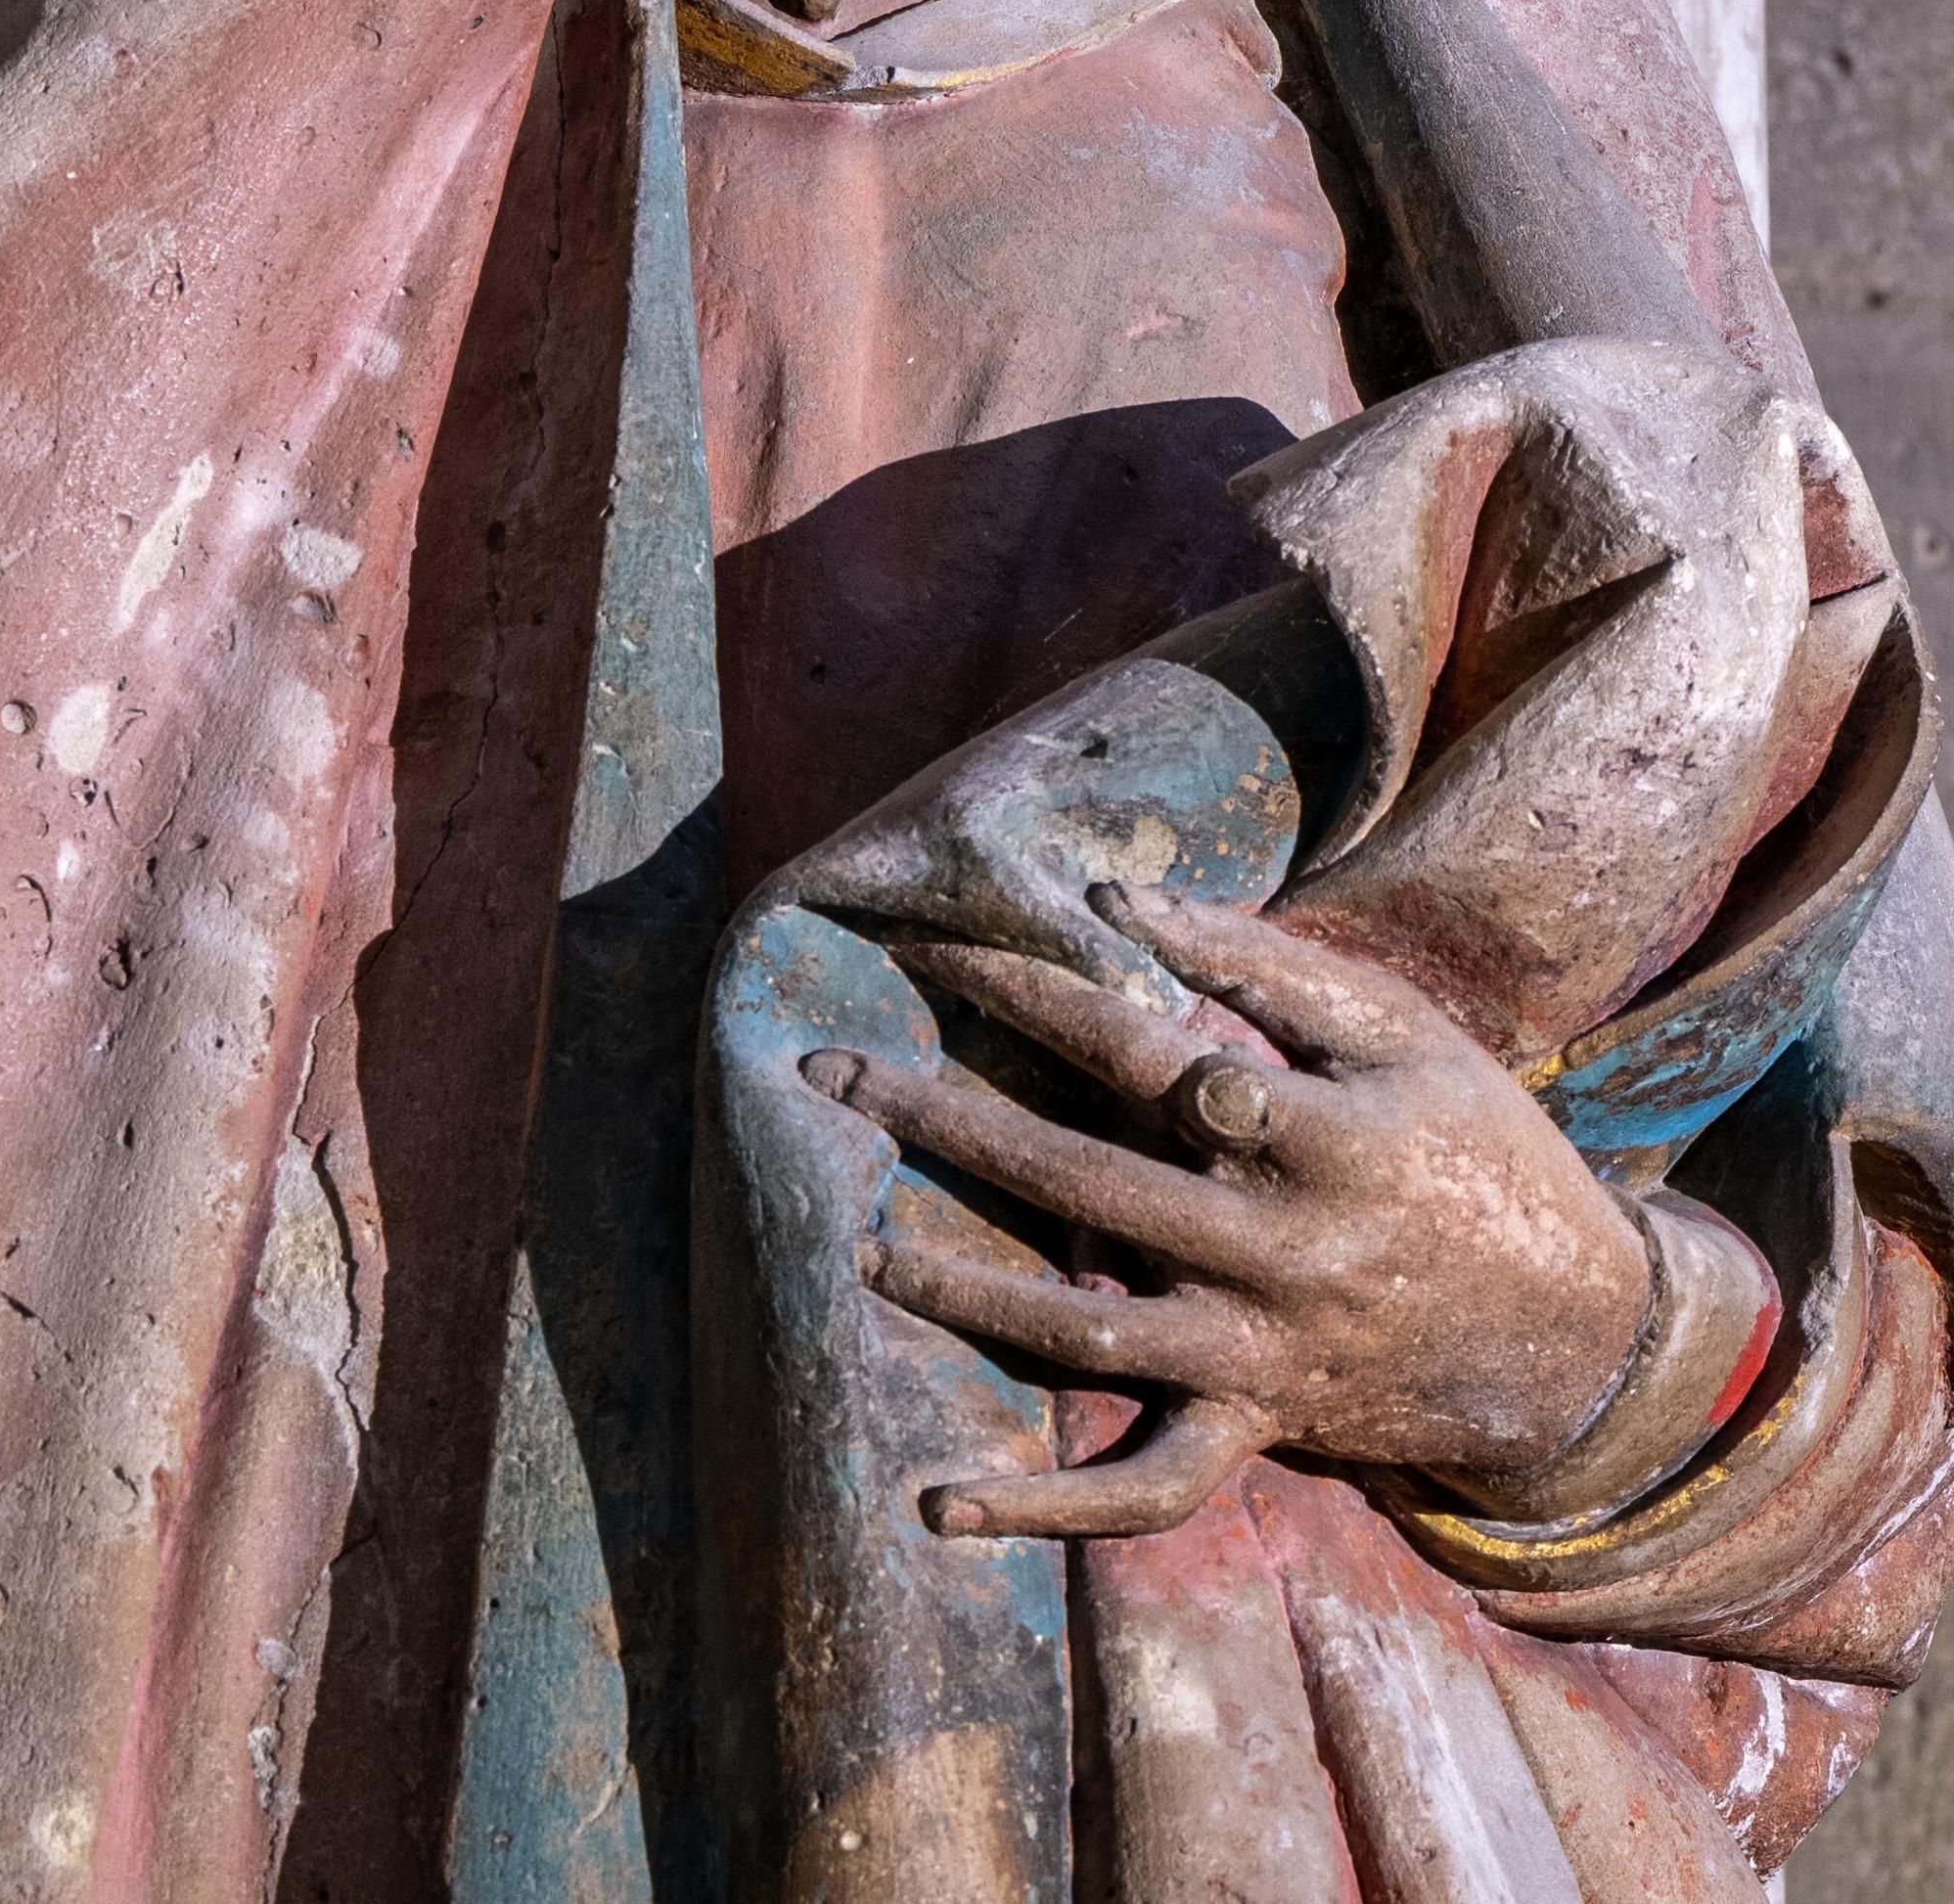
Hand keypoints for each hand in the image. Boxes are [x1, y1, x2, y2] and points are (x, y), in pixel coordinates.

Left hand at [799, 885, 1651, 1540]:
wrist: (1582, 1338)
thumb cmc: (1479, 1147)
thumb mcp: (1399, 1030)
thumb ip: (1262, 963)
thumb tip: (1121, 900)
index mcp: (1322, 1134)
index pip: (1143, 1049)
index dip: (1030, 993)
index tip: (933, 950)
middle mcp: (1283, 1251)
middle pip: (1084, 1181)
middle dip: (944, 1120)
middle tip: (829, 1073)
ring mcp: (1264, 1352)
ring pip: (1089, 1337)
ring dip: (966, 1295)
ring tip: (863, 1252)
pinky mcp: (1258, 1428)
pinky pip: (1141, 1493)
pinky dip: (1041, 1511)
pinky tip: (940, 1502)